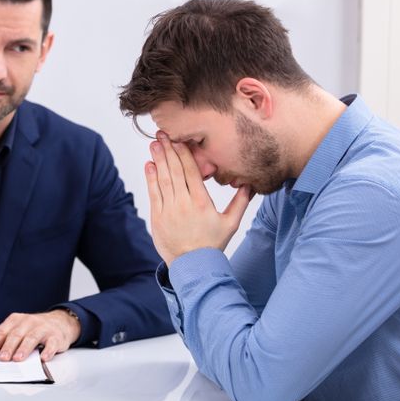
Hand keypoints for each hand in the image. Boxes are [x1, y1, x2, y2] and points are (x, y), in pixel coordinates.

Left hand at [0, 309, 78, 362]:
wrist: (59, 322)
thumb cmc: (34, 328)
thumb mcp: (15, 330)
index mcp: (16, 320)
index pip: (2, 331)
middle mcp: (28, 322)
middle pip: (16, 335)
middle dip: (8, 347)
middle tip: (2, 358)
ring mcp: (43, 328)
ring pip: (32, 338)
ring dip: (24, 349)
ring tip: (18, 359)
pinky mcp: (55, 336)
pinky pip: (51, 344)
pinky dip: (47, 351)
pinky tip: (43, 358)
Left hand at [146, 131, 252, 264]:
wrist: (193, 266)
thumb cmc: (212, 245)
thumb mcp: (230, 224)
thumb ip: (240, 202)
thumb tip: (250, 184)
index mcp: (202, 202)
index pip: (191, 172)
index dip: (184, 154)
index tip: (179, 140)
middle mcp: (184, 203)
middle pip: (175, 171)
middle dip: (168, 151)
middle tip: (162, 134)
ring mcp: (169, 210)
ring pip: (163, 179)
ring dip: (158, 160)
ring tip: (154, 144)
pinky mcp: (158, 217)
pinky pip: (154, 193)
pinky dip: (151, 178)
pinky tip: (150, 165)